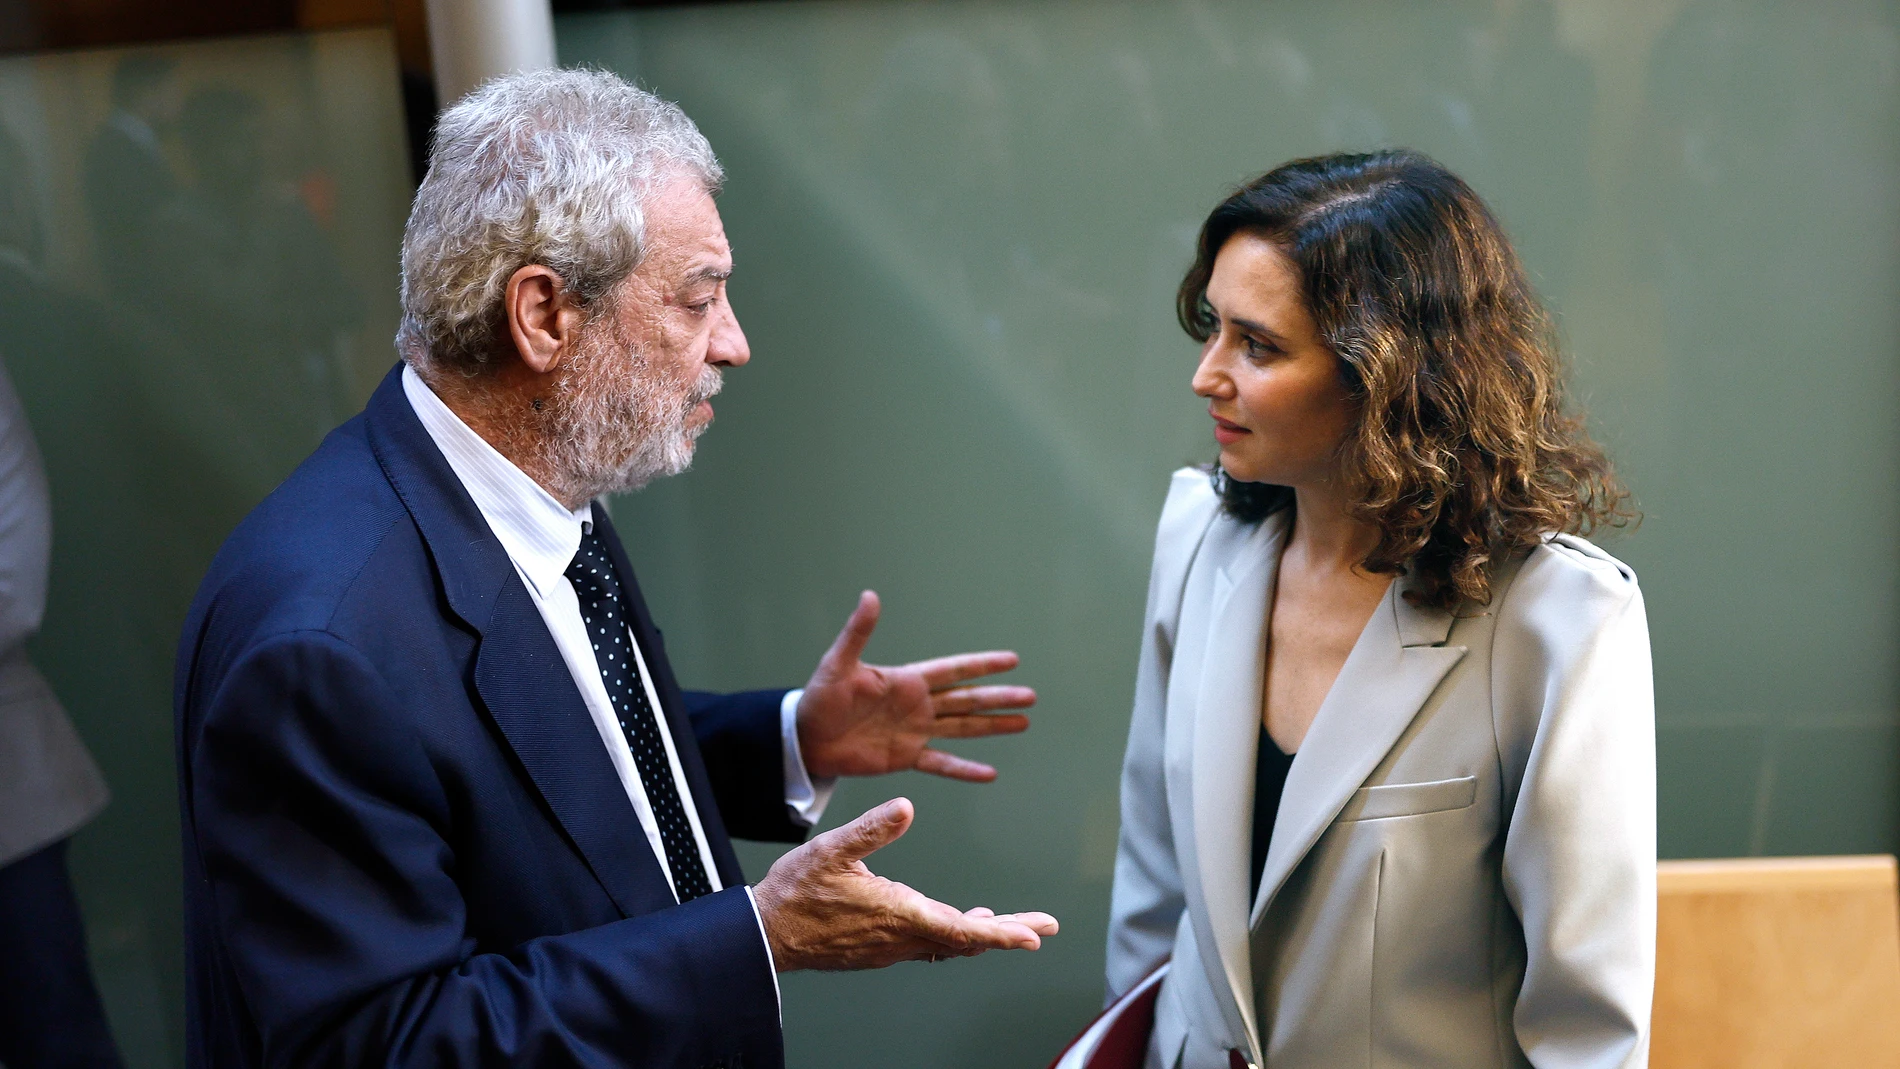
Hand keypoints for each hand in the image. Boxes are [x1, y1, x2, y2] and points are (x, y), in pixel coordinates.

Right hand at [752, 798, 1058, 970]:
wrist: (765, 934)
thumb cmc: (794, 892)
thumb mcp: (829, 849)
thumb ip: (870, 829)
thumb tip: (906, 806)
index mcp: (897, 912)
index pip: (962, 929)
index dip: (1002, 932)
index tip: (1033, 935)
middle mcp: (901, 937)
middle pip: (966, 941)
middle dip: (1008, 932)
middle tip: (1043, 927)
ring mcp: (891, 947)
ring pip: (950, 945)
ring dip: (984, 934)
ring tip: (1013, 923)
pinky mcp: (881, 948)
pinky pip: (930, 946)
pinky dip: (955, 935)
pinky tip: (963, 921)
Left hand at [797, 591, 1034, 781]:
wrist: (806, 739)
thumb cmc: (820, 698)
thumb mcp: (839, 663)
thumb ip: (858, 632)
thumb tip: (870, 595)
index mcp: (907, 680)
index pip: (954, 670)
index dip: (982, 665)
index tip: (1012, 659)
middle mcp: (918, 705)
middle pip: (968, 700)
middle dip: (999, 697)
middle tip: (1031, 696)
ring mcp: (915, 732)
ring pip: (963, 728)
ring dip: (992, 726)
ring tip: (1023, 723)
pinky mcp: (906, 757)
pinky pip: (941, 764)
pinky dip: (965, 769)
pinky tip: (990, 772)